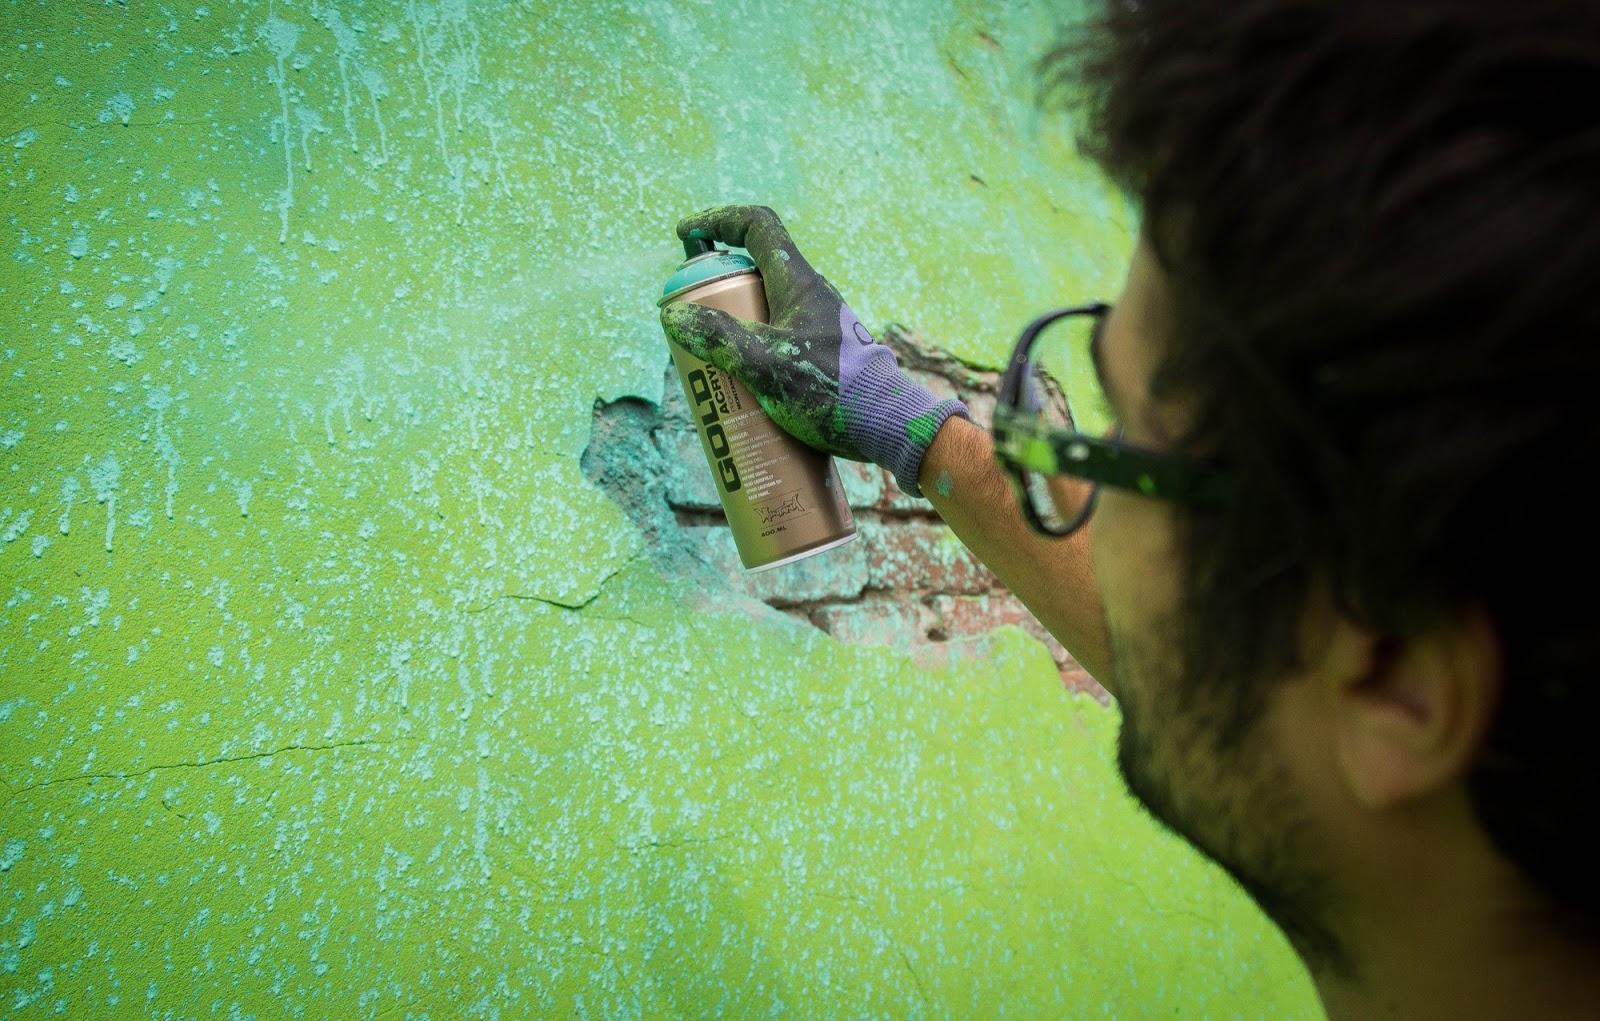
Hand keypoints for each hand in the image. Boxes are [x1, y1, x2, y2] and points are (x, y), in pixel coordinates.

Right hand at [659, 205, 967, 497]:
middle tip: (691, 319)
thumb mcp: (765, 365)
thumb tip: (673, 315)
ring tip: (709, 361)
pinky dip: (754, 353)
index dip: (718, 220)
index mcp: (798, 282)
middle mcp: (811, 296)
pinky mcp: (825, 355)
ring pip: (767, 311)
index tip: (686, 233)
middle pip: (755, 272)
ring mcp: (820, 325)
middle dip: (717, 290)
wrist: (888, 425)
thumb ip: (719, 338)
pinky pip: (780, 341)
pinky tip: (743, 389)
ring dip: (734, 326)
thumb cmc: (832, 391)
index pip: (757, 227)